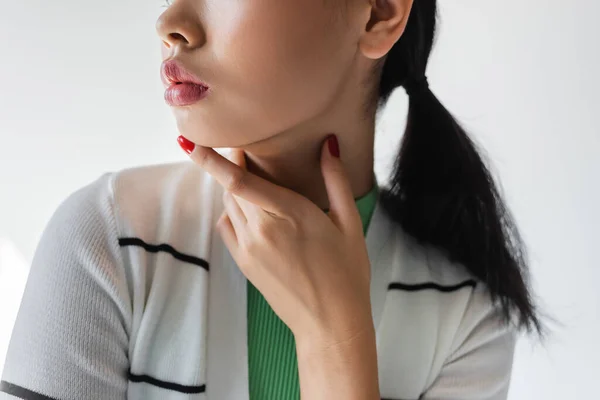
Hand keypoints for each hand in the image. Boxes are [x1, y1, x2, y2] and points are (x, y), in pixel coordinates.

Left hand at [178, 134, 374, 343]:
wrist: (330, 323)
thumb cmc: (347, 273)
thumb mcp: (349, 223)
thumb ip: (336, 180)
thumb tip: (329, 144)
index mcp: (289, 215)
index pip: (239, 180)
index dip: (212, 158)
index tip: (190, 140)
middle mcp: (262, 230)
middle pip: (231, 187)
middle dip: (232, 164)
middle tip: (246, 148)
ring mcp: (248, 249)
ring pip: (228, 205)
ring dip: (233, 187)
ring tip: (252, 177)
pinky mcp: (243, 263)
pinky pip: (226, 226)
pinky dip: (232, 211)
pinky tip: (250, 208)